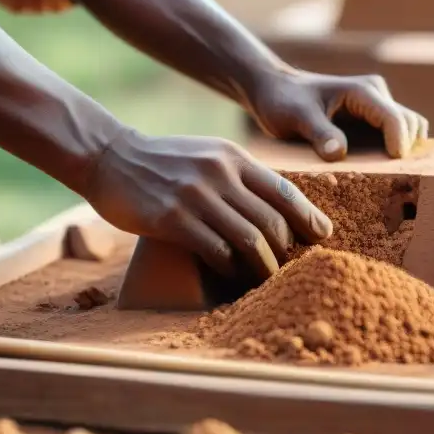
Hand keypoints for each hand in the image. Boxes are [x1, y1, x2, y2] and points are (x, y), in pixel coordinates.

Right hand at [83, 129, 332, 279]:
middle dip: (288, 249)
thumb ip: (239, 175)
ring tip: (267, 278)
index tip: (323, 235)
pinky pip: (215, 250)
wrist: (110, 156)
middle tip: (292, 266)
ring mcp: (196, 196)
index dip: (309, 217)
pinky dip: (230, 267)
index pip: (285, 190)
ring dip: (264, 266)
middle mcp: (220, 174)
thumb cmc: (165, 161)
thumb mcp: (209, 154)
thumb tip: (277, 206)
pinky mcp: (172, 219)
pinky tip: (232, 273)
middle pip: (272, 220)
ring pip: (249, 239)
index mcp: (233, 157)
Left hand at [246, 69, 428, 160]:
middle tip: (389, 178)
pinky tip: (378, 171)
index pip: (396, 119)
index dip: (399, 144)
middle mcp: (377, 96)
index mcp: (362, 92)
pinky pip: (396, 136)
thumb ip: (319, 133)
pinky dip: (395, 152)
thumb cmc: (284, 100)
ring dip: (405, 151)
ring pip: (409, 130)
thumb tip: (339, 154)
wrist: (276, 91)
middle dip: (406, 150)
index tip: (392, 166)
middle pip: (411, 124)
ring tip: (386, 176)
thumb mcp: (296, 116)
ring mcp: (377, 107)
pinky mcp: (373, 121)